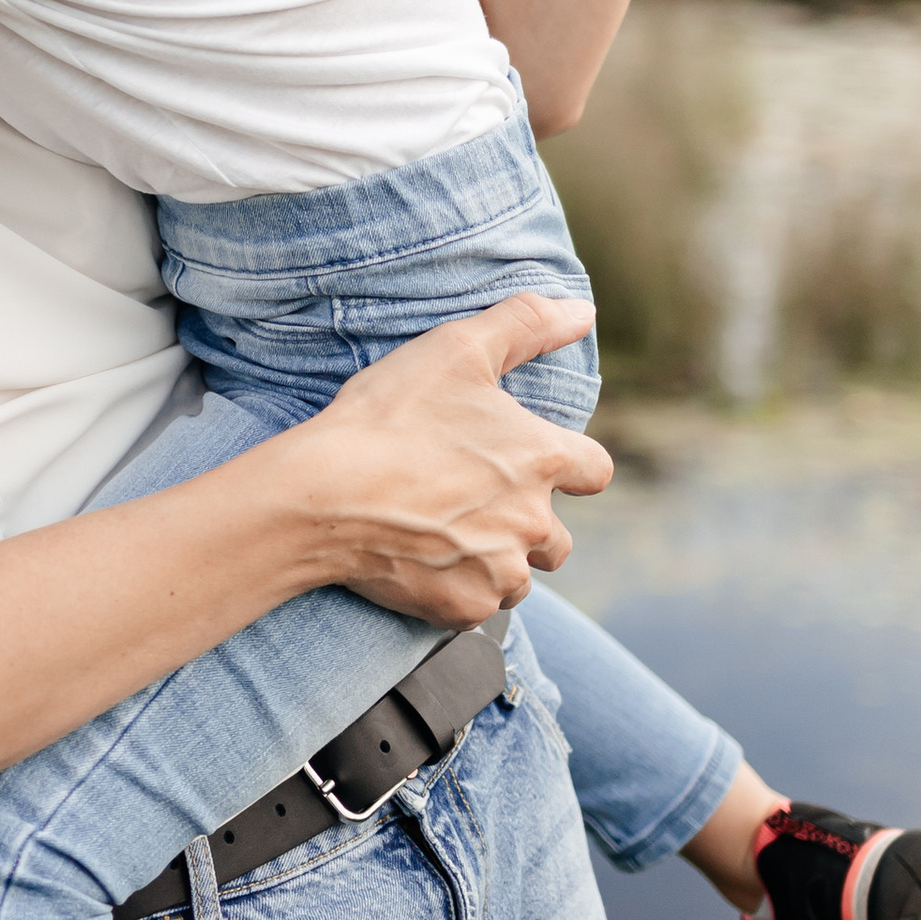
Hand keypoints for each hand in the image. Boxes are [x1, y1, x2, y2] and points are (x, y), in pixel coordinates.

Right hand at [276, 294, 613, 624]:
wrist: (324, 494)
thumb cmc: (389, 417)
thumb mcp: (457, 348)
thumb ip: (526, 323)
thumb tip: (582, 311)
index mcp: (542, 459)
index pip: (596, 471)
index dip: (573, 468)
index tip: (541, 467)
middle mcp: (533, 522)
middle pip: (557, 539)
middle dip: (527, 526)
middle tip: (473, 506)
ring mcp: (499, 572)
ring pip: (517, 578)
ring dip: (494, 563)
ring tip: (444, 537)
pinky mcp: (463, 609)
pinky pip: (476, 608)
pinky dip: (456, 591)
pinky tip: (420, 564)